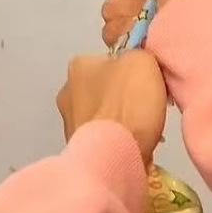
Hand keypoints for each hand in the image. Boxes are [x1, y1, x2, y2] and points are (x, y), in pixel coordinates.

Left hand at [56, 50, 166, 166]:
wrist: (115, 157)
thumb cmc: (128, 104)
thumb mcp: (143, 61)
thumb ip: (139, 55)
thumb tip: (135, 65)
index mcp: (78, 65)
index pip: (108, 61)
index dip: (130, 71)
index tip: (145, 84)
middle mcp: (66, 92)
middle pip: (102, 89)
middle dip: (121, 98)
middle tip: (144, 110)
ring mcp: (68, 124)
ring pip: (101, 116)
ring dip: (117, 123)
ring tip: (140, 135)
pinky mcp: (75, 152)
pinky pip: (100, 141)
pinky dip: (114, 143)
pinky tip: (129, 150)